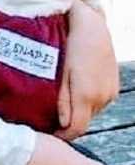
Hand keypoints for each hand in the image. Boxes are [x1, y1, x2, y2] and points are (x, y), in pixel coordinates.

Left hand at [56, 0, 118, 139]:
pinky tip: (76, 92)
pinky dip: (88, 102)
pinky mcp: (114, 86)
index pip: (77, 128)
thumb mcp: (61, 72)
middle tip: (50, 119)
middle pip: (85, 121)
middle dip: (69, 124)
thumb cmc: (71, 46)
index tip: (50, 135)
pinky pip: (99, 101)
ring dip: (79, 112)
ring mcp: (110, 92)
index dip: (64, 136)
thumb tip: (62, 123)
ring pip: (93, 112)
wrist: (92, 28)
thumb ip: (63, 99)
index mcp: (87, 95)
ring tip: (62, 105)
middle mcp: (102, 97)